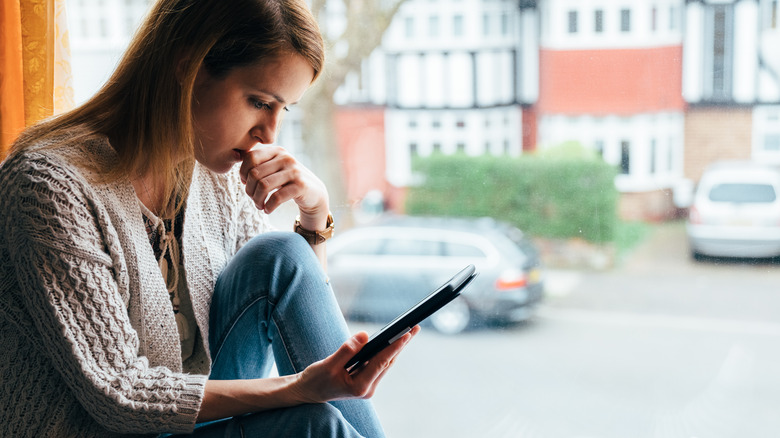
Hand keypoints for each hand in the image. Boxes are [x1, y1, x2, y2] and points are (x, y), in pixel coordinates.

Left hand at [239, 146, 328, 223]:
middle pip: (254, 174)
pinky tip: (268, 210)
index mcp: (277, 151)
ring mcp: (294, 171)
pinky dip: (268, 207)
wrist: (314, 192)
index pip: (250, 157)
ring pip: (263, 186)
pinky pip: (276, 197)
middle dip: (249, 190)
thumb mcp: (274, 168)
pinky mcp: (300, 186)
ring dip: (257, 200)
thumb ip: (258, 162)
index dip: (243, 173)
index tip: (245, 183)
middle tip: (253, 199)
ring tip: (259, 206)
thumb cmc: (288, 181)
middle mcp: (285, 158)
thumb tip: (235, 156)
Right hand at [291, 326, 421, 402]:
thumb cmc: (316, 379)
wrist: (309, 392)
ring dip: (397, 347)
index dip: (394, 347)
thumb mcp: (328, 364)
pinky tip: (394, 340)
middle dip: (401, 344)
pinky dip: (386, 351)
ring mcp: (368, 386)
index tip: (406, 334)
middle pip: (388, 362)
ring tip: (409, 330)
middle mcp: (368, 388)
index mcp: (360, 387)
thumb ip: (347, 350)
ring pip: (386, 363)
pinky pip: (379, 364)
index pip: (381, 363)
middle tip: (414, 327)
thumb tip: (364, 335)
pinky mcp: (366, 381)